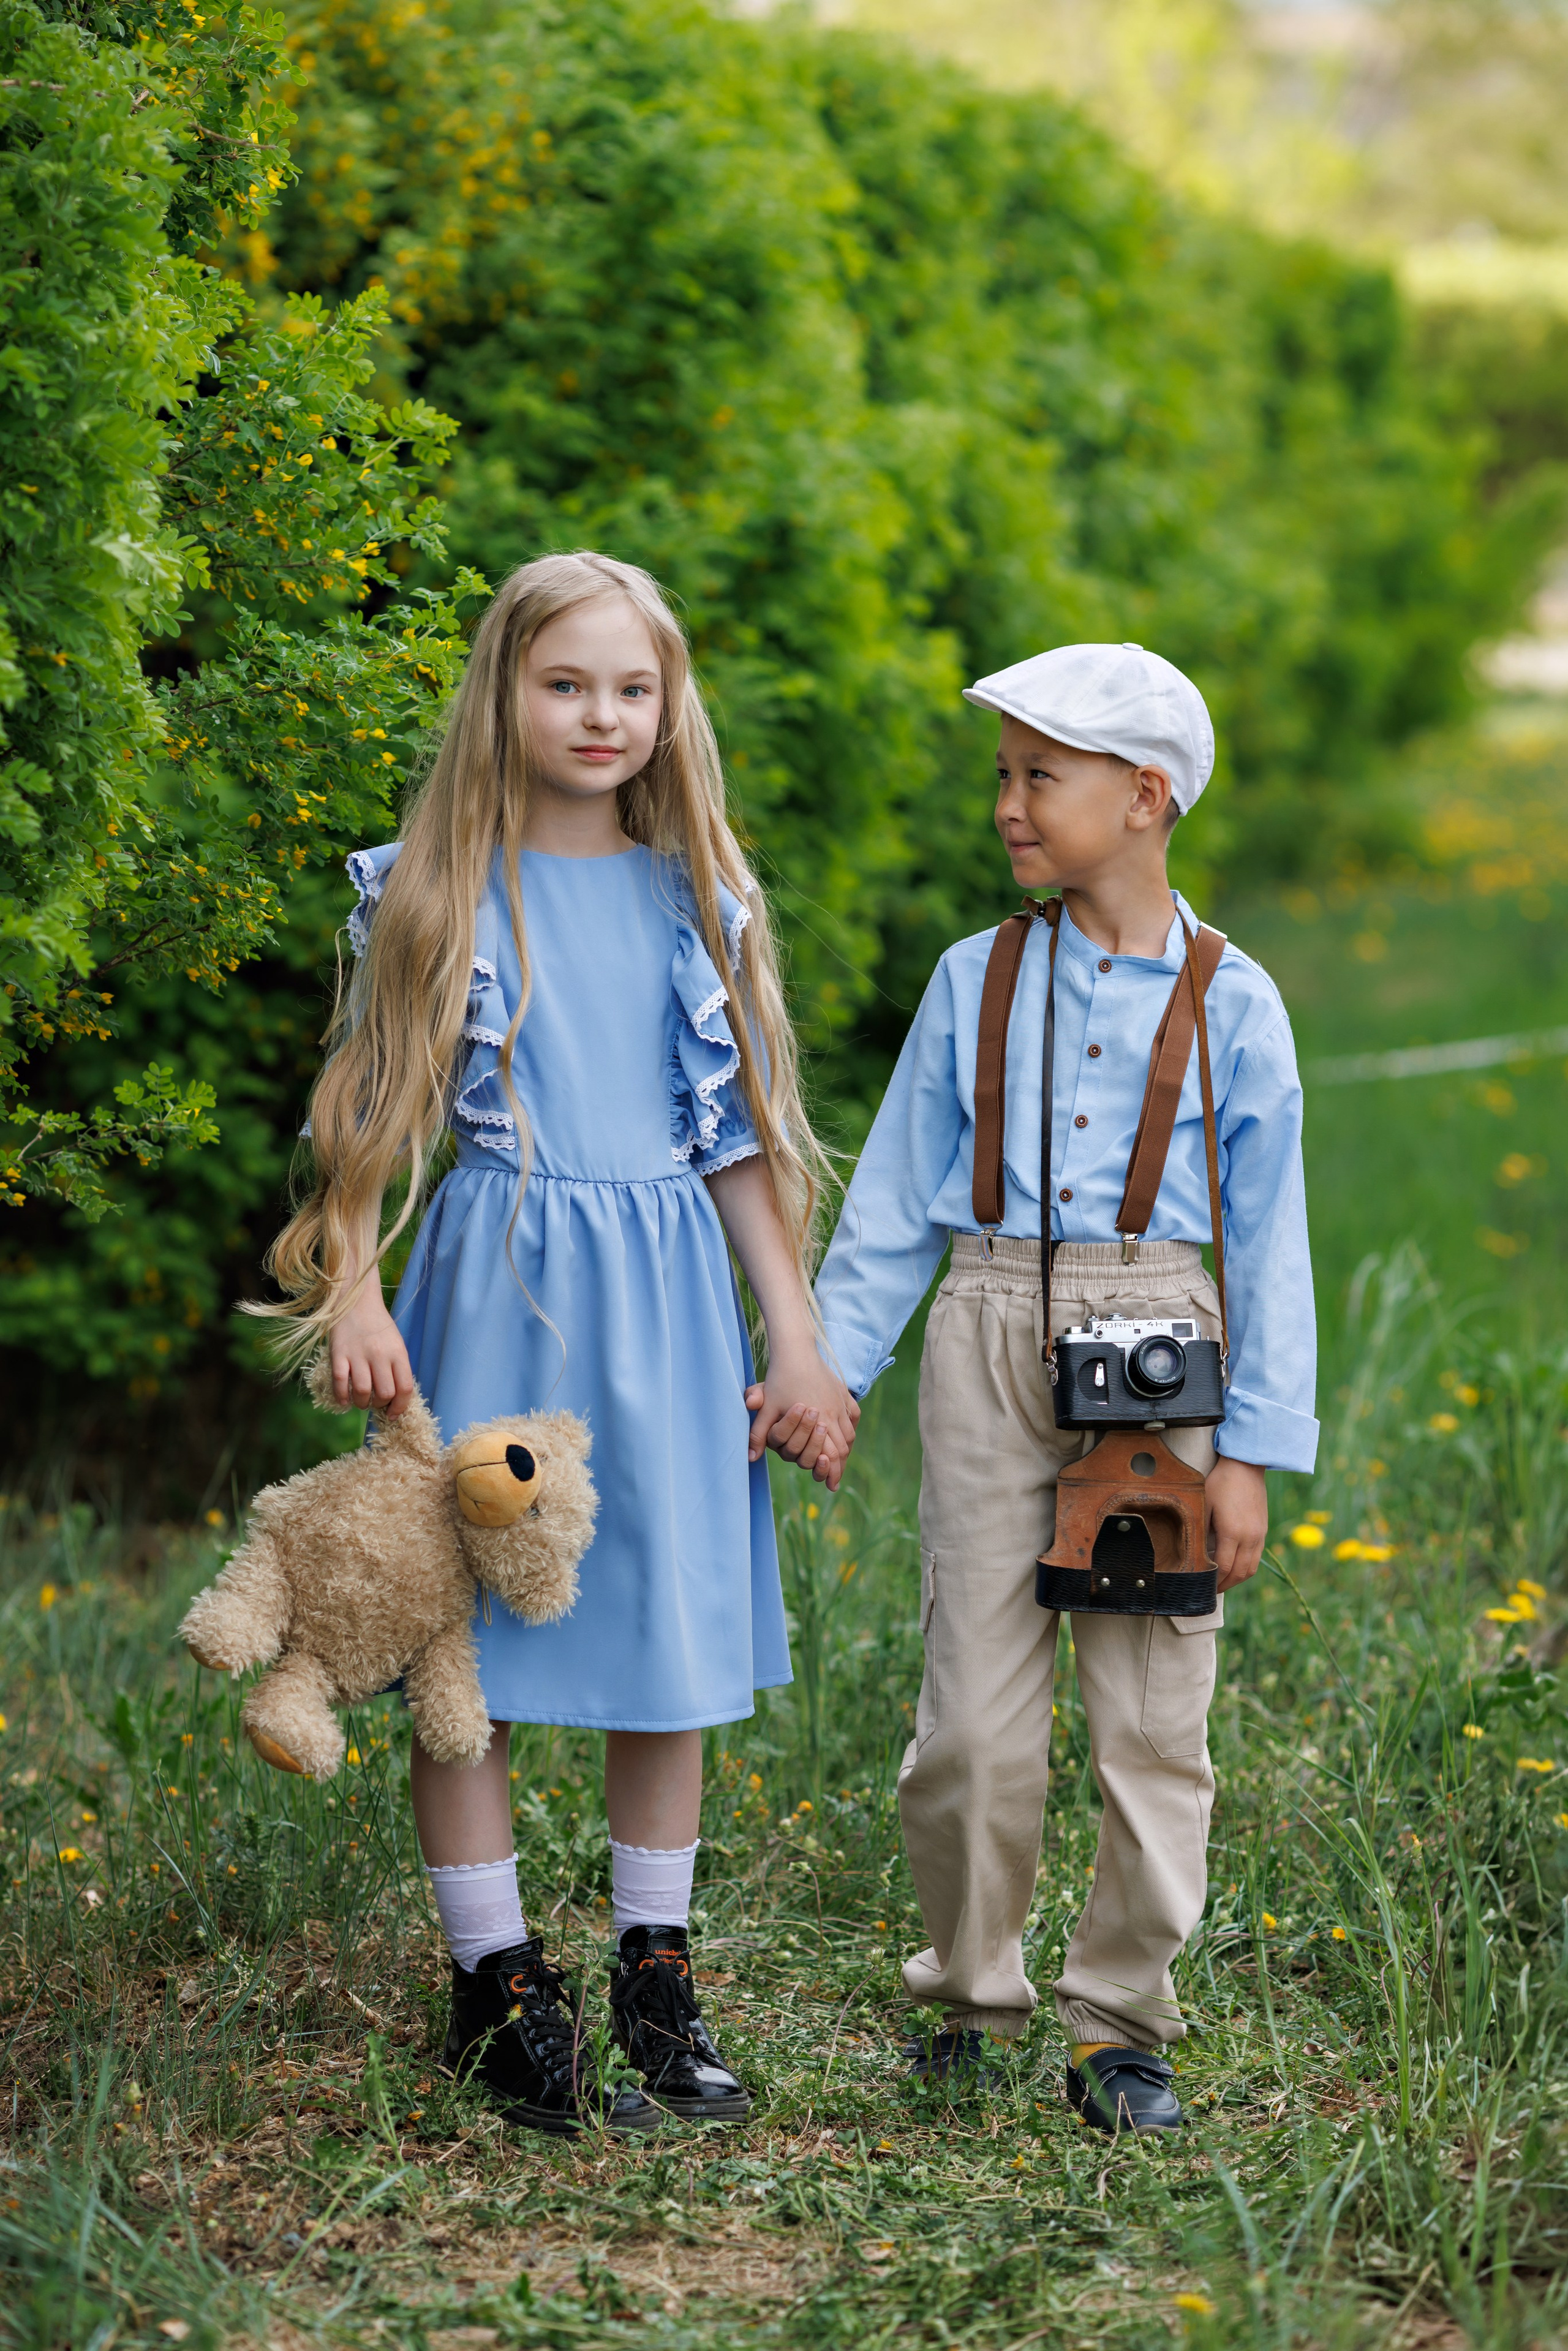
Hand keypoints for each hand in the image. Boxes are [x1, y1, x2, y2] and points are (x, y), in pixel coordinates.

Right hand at [330, 1282, 414, 1417]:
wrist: (356, 1300)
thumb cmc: (378, 1326)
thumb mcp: (396, 1344)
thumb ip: (397, 1368)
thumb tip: (395, 1398)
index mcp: (398, 1352)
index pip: (405, 1388)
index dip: (400, 1406)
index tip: (394, 1414)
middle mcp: (380, 1354)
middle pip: (385, 1393)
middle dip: (380, 1405)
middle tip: (375, 1403)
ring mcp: (358, 1354)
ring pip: (362, 1392)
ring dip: (362, 1404)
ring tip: (361, 1401)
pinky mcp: (338, 1354)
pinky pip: (340, 1384)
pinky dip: (342, 1397)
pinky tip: (344, 1400)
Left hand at [743, 1343, 859, 1491]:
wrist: (796, 1351)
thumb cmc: (779, 1379)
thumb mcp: (767, 1407)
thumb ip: (759, 1433)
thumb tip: (750, 1457)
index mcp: (819, 1419)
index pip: (831, 1454)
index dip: (831, 1473)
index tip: (831, 1486)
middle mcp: (835, 1413)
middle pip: (843, 1448)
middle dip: (839, 1465)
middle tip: (834, 1479)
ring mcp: (842, 1403)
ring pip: (849, 1434)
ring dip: (845, 1449)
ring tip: (839, 1460)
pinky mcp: (843, 1393)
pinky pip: (853, 1416)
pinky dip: (849, 1429)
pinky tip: (845, 1435)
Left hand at [1205, 1456, 1268, 1590]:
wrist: (1246, 1466)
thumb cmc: (1220, 1483)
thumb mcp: (1203, 1504)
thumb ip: (1200, 1530)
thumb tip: (1195, 1553)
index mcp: (1232, 1533)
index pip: (1223, 1567)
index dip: (1213, 1581)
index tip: (1203, 1587)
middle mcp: (1250, 1538)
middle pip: (1239, 1573)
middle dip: (1225, 1585)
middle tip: (1211, 1590)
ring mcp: (1259, 1535)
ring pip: (1251, 1568)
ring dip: (1237, 1579)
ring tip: (1223, 1582)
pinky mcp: (1263, 1530)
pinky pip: (1257, 1557)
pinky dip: (1246, 1567)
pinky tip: (1234, 1566)